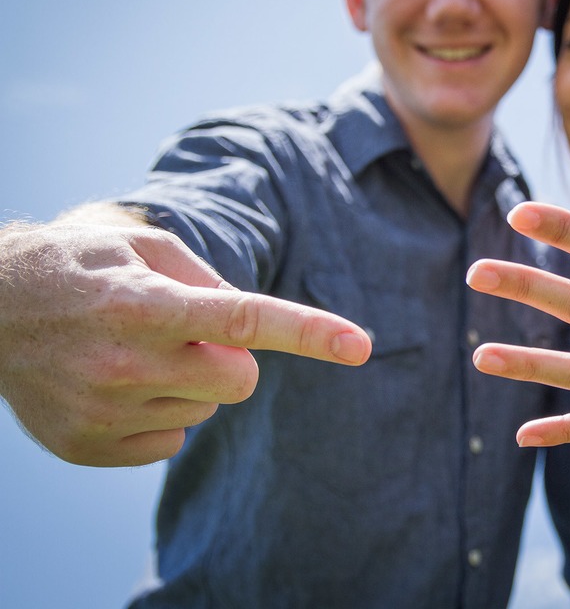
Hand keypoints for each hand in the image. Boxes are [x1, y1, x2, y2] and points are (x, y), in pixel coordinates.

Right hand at [0, 219, 370, 466]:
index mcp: (142, 304)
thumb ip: (209, 281)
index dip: (308, 333)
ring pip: (206, 408)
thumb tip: (251, 332)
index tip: (361, 346)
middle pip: (241, 380)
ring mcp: (103, 412)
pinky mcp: (89, 448)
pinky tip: (115, 383)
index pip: (242, 320)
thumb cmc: (83, 267)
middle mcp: (123, 363)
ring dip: (186, 381)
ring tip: (131, 350)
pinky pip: (171, 439)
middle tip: (182, 332)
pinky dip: (159, 412)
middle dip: (230, 358)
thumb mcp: (144, 247)